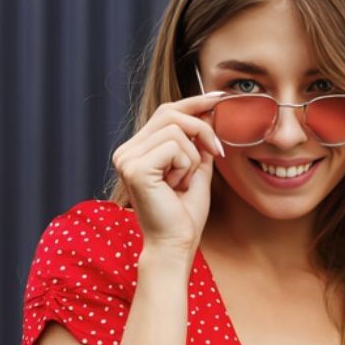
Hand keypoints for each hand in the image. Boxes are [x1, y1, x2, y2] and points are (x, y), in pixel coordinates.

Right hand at [111, 92, 226, 255]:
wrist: (175, 245)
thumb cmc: (183, 214)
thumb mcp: (195, 169)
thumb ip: (198, 142)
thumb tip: (209, 111)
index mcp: (135, 151)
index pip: (165, 112)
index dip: (193, 102)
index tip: (219, 99)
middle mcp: (125, 152)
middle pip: (170, 113)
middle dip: (202, 129)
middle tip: (218, 151)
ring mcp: (127, 159)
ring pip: (176, 130)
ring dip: (193, 157)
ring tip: (184, 182)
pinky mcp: (135, 168)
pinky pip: (174, 147)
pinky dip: (186, 166)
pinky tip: (177, 186)